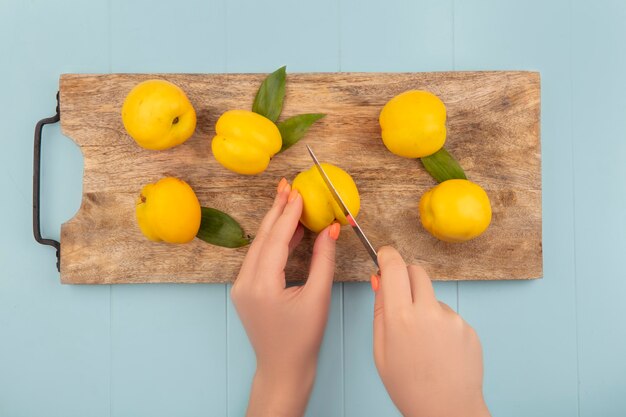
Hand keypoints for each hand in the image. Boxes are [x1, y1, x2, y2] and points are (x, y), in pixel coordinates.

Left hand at [231, 178, 339, 416]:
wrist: (282, 368)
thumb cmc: (303, 339)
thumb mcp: (318, 297)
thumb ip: (323, 260)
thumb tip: (330, 229)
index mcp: (262, 285)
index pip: (276, 239)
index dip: (289, 213)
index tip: (299, 191)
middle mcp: (245, 283)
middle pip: (262, 237)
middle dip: (276, 210)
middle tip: (288, 185)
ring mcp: (241, 286)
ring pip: (258, 246)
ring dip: (274, 224)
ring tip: (289, 201)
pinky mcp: (245, 290)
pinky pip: (258, 258)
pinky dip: (273, 242)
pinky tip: (287, 230)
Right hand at [373, 246, 489, 416]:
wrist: (447, 410)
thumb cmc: (409, 387)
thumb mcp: (380, 349)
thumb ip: (380, 310)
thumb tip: (380, 281)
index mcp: (401, 318)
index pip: (395, 267)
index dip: (388, 256)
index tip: (384, 256)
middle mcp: (428, 312)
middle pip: (416, 272)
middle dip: (405, 276)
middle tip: (400, 298)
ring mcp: (452, 319)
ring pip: (432, 297)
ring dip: (424, 307)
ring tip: (422, 342)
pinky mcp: (468, 328)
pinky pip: (448, 316)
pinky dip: (440, 326)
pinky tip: (438, 350)